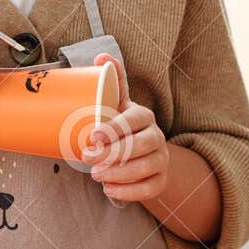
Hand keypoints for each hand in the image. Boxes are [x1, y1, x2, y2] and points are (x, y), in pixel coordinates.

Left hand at [82, 53, 170, 200]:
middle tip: (87, 158)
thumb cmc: (123, 128)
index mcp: (144, 116)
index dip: (116, 127)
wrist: (144, 156)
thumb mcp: (118, 105)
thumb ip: (112, 83)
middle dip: (113, 153)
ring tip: (96, 175)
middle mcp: (156, 137)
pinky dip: (128, 192)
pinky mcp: (160, 181)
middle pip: (141, 145)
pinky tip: (109, 190)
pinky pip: (148, 189)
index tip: (93, 135)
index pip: (135, 119)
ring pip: (145, 168)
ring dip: (119, 173)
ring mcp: (161, 160)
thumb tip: (101, 56)